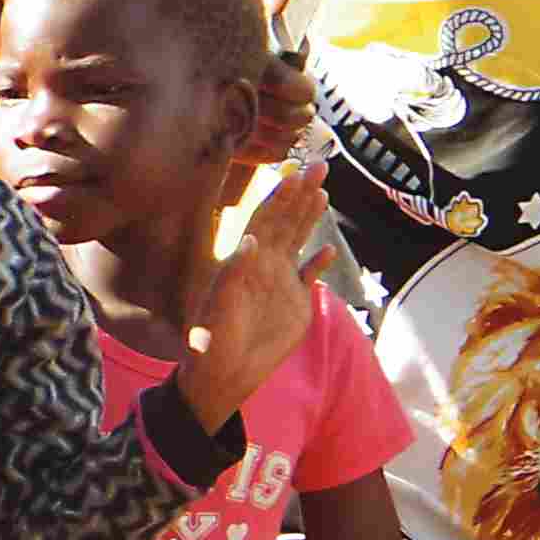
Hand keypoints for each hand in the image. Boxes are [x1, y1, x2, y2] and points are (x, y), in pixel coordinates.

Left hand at [175, 153, 329, 424]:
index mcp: (246, 263)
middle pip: (285, 222)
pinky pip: (308, 278)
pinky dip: (317, 264)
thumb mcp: (220, 308)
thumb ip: (235, 275)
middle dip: (302, 194)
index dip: (281, 197)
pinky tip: (327, 250)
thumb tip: (251, 240)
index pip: (266, 221)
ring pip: (298, 242)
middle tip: (321, 164)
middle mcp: (264, 267)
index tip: (298, 173)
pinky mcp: (294, 306)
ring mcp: (280, 284)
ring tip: (324, 191)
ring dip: (309, 217)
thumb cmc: (213, 342)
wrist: (223, 374)